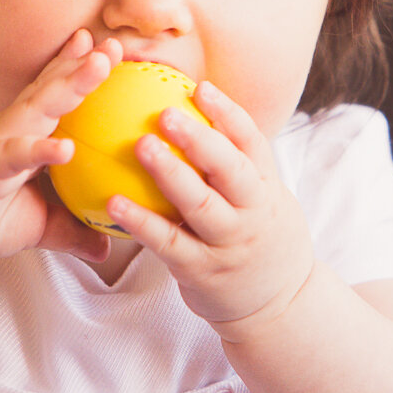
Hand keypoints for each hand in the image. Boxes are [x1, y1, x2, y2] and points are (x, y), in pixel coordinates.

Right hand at [0, 30, 117, 270]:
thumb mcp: (40, 225)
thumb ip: (73, 230)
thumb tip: (107, 249)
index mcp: (26, 135)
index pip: (56, 94)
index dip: (80, 67)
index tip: (110, 47)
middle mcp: (11, 131)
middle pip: (52, 90)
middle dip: (82, 64)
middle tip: (113, 43)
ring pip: (36, 110)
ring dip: (68, 85)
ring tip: (98, 66)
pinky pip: (11, 156)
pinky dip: (36, 150)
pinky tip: (63, 148)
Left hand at [108, 81, 314, 340]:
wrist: (279, 304)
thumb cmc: (257, 236)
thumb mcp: (262, 198)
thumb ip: (235, 163)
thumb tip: (192, 112)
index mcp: (266, 188)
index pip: (252, 143)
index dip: (228, 114)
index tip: (200, 88)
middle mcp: (252, 213)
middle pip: (230, 169)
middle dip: (200, 139)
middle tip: (165, 112)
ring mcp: (228, 243)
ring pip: (200, 205)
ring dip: (170, 174)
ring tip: (140, 146)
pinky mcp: (201, 271)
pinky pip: (168, 243)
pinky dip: (141, 222)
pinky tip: (113, 202)